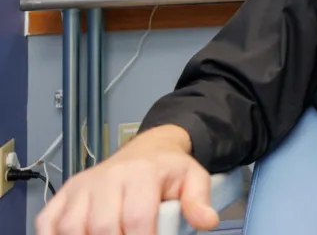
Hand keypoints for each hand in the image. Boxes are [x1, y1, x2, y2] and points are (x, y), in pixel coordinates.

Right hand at [36, 125, 219, 234]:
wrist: (147, 151)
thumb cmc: (168, 170)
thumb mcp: (193, 178)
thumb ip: (199, 200)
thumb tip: (206, 222)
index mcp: (140, 173)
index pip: (137, 218)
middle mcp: (105, 177)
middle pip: (102, 227)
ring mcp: (81, 186)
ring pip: (71, 227)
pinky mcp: (63, 195)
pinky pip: (47, 222)